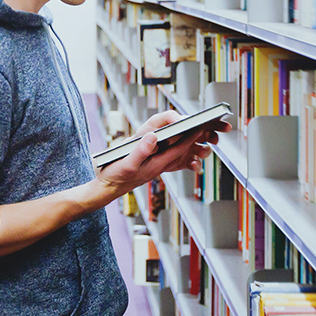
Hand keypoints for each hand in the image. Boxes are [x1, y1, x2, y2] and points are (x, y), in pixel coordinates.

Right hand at [95, 110, 231, 197]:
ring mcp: (155, 166)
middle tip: (208, 129)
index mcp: (156, 164)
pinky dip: (177, 150)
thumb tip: (153, 137)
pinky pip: (168, 157)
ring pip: (177, 155)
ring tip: (199, 134)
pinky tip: (179, 144)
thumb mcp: (126, 163)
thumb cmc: (115, 177)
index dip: (190, 138)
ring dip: (189, 145)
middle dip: (195, 141)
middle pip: (182, 152)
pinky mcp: (150, 166)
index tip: (200, 126)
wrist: (108, 189)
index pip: (178, 149)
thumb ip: (140, 151)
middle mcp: (159, 165)